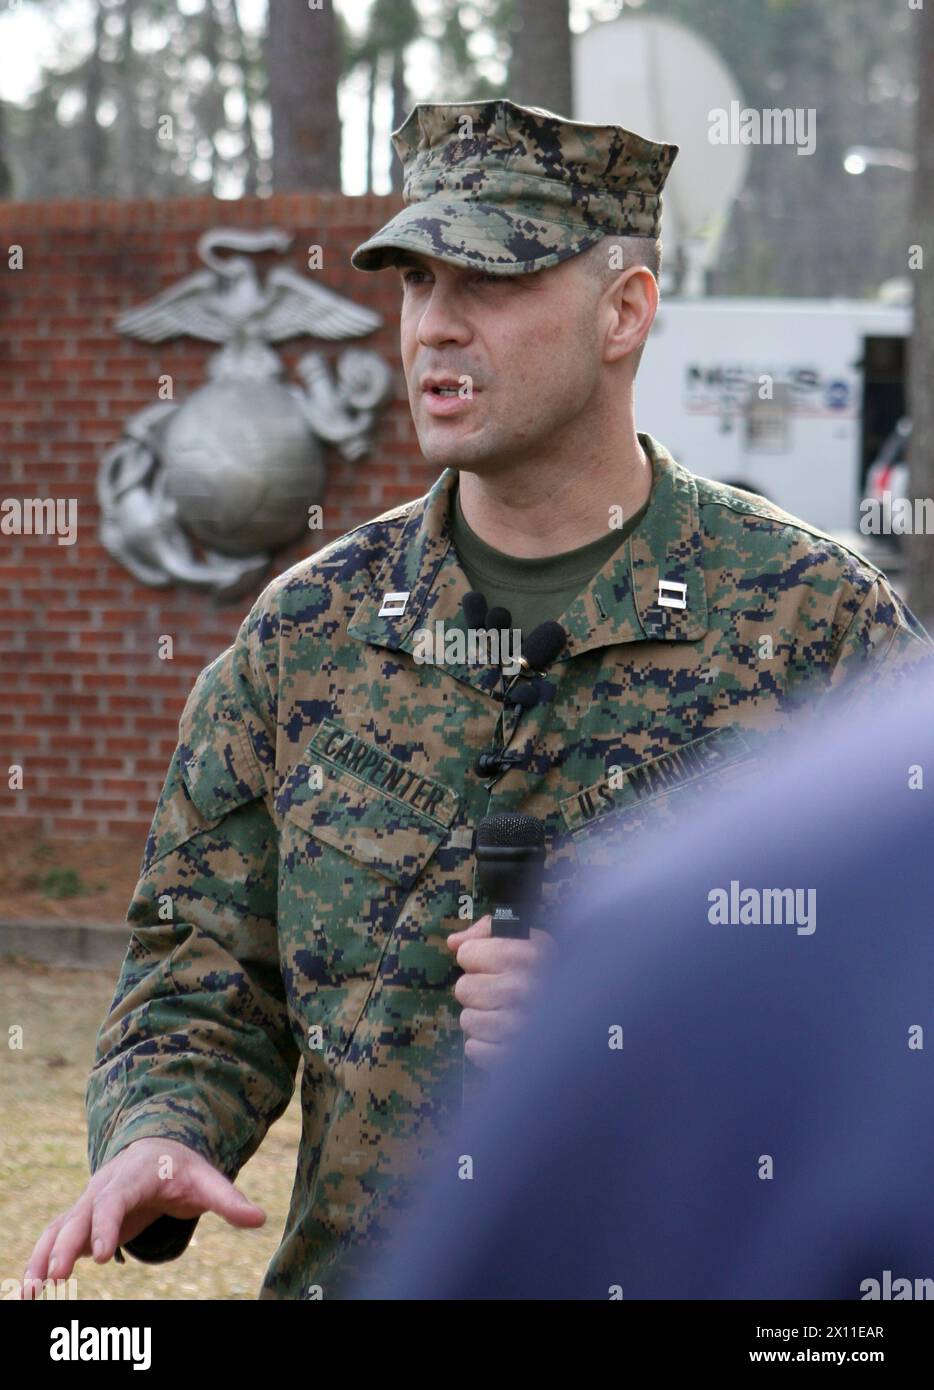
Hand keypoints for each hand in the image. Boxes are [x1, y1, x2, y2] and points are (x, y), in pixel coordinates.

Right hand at [21, 1136, 264, 1294]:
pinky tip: (31, 1290)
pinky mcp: (82, 1219)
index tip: (97, 1252)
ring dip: (43, 1256)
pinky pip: (56, 1238)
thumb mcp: (208, 1181)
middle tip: (55, 1276)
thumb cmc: (182, 1168)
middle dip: (66, 1244)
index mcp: (133, 1175)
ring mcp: (89, 1203)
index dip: (104, 1224)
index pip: (114, 1200)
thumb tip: (260, 1218)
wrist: (157, 1149)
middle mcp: (104, 1187)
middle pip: (80, 1215)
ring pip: (59, 1228)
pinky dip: (40, 1260)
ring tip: (32, 1291)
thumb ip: (229, 1201)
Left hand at [447, 913, 556, 1071]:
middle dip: (479, 989)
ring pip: (468, 1020)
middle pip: (463, 988)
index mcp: (530, 954)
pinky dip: (487, 1046)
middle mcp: (524, 988)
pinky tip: (507, 1036)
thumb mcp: (532, 940)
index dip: (479, 958)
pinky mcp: (513, 1058)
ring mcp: (519, 1026)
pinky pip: (474, 1049)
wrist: (592, 1021)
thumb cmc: (553, 976)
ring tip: (508, 1015)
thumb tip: (453, 942)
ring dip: (484, 1018)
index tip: (498, 964)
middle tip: (505, 993)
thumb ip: (489, 931)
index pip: (467, 954)